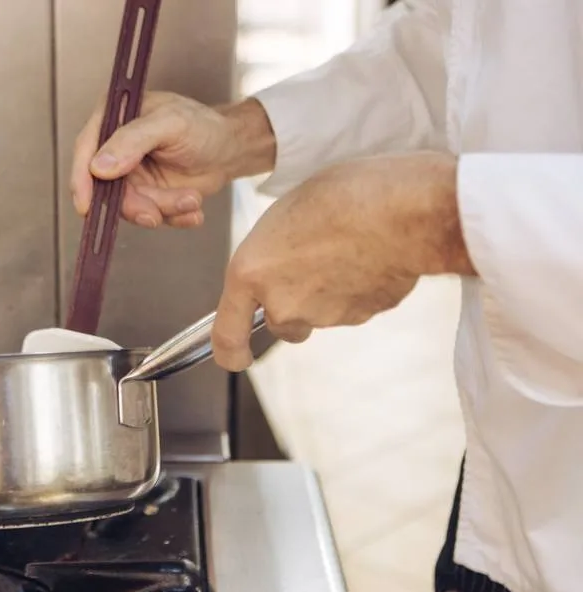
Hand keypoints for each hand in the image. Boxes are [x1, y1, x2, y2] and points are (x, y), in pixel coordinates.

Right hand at [70, 92, 275, 227]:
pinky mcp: (146, 195)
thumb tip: (98, 166)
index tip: (86, 205)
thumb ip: (133, 140)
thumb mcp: (170, 124)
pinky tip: (192, 208)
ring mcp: (130, 175)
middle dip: (136, 204)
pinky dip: (172, 216)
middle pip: (106, 188)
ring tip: (191, 199)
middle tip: (156, 212)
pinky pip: (149, 215)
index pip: (86, 150)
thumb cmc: (203, 126)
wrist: (230, 149)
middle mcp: (116, 148)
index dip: (82, 180)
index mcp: (113, 119)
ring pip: (130, 206)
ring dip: (162, 208)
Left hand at [211, 151, 472, 370]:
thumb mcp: (285, 214)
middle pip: (280, 323)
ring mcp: (322, 317)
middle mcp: (281, 303)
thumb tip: (278, 265)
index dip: (230, 352)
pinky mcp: (359, 318)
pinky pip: (351, 308)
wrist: (404, 209)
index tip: (236, 357)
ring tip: (345, 248)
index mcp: (250, 273)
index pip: (226, 336)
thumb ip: (271, 252)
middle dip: (291, 304)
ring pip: (316, 316)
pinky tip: (368, 257)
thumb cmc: (343, 195)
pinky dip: (356, 291)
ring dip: (325, 293)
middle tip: (311, 263)